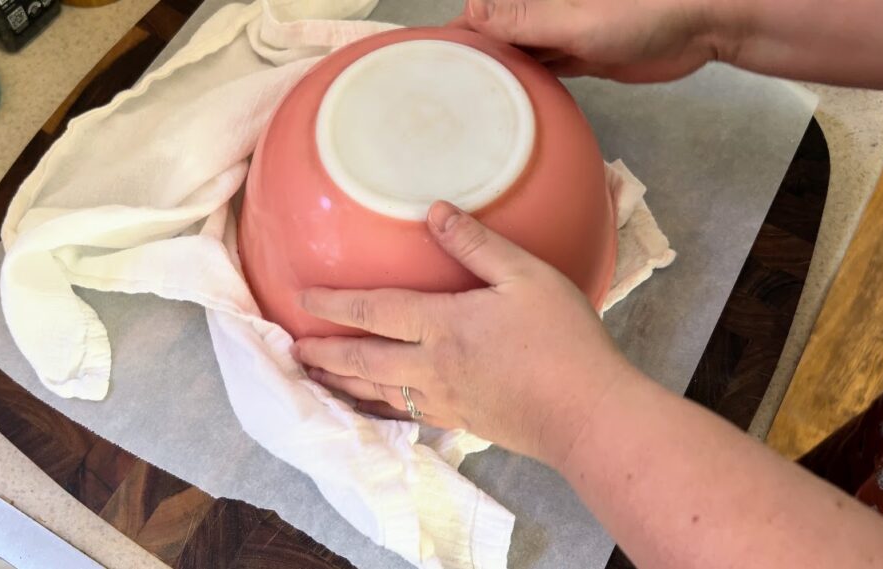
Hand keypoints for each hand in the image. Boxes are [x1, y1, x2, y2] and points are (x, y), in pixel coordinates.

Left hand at [292, 201, 636, 466]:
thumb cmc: (563, 340)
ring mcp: (445, 401)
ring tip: (317, 377)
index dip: (334, 302)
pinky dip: (377, 408)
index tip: (302, 296)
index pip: (373, 310)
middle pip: (363, 361)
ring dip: (342, 384)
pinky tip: (375, 405)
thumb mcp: (527, 276)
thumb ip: (478, 244)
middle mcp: (432, 367)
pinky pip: (405, 414)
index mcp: (443, 326)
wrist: (587, 414)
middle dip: (325, 353)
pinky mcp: (462, 422)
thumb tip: (435, 211)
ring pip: (378, 393)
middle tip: (295, 348)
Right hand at [453, 0, 731, 82]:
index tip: (424, 56)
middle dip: (472, 56)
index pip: (486, 10)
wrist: (702, 23)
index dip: (456, 30)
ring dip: (498, 74)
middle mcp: (545, 9)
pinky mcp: (582, 54)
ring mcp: (564, 31)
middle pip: (498, 33)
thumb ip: (525, 17)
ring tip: (464, 103)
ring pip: (519, 52)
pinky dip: (526, 83)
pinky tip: (507, 103)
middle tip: (437, 92)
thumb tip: (470, 10)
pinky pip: (545, 67)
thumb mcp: (576, 17)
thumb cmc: (646, 10)